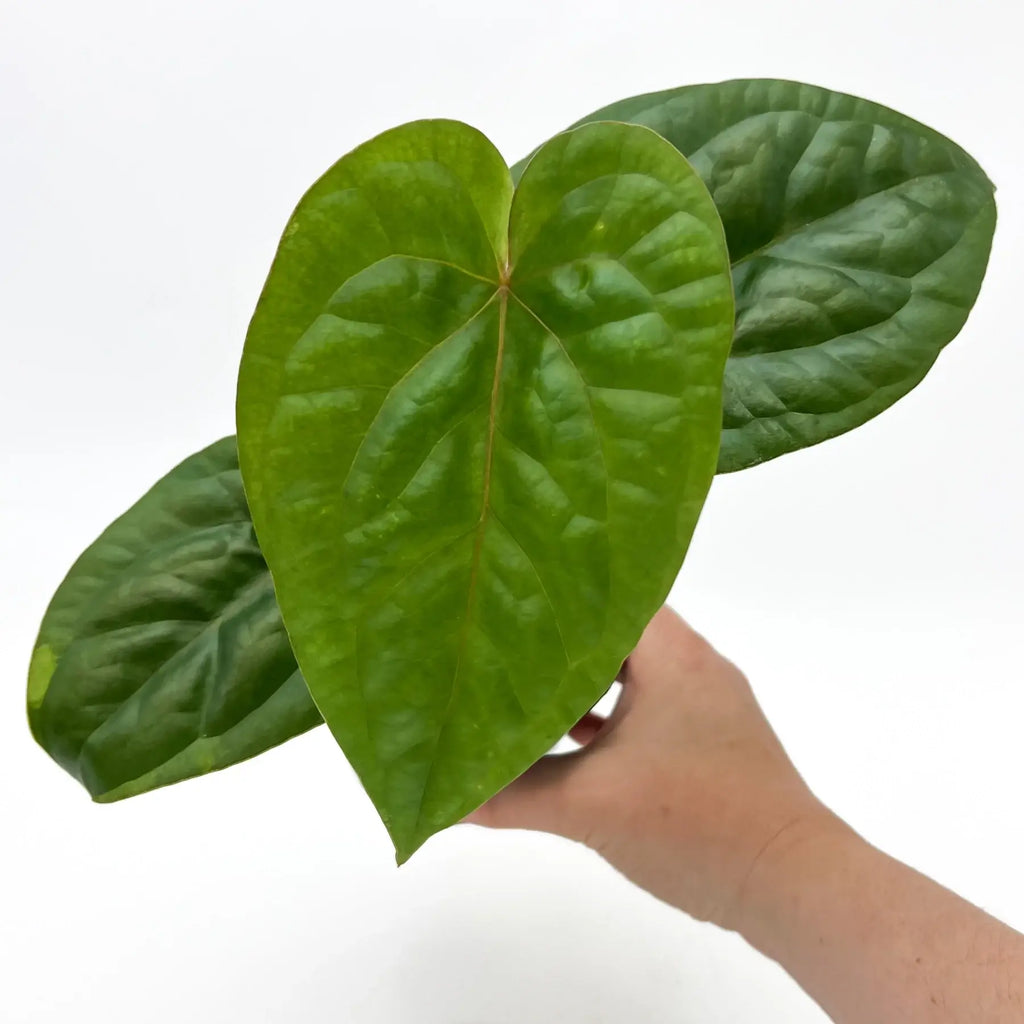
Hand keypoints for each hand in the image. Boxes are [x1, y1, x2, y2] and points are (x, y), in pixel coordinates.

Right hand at [466, 605, 831, 929]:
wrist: (791, 885)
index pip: (606, 590)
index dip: (552, 588)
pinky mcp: (711, 741)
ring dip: (583, 680)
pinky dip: (610, 715)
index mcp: (672, 652)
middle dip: (558, 636)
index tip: (505, 591)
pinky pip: (649, 707)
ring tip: (522, 683)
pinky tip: (571, 739)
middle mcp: (695, 664)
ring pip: (633, 672)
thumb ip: (513, 793)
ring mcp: (708, 703)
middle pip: (614, 630)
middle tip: (500, 636)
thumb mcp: (589, 805)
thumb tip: (446, 794)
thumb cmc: (696, 823)